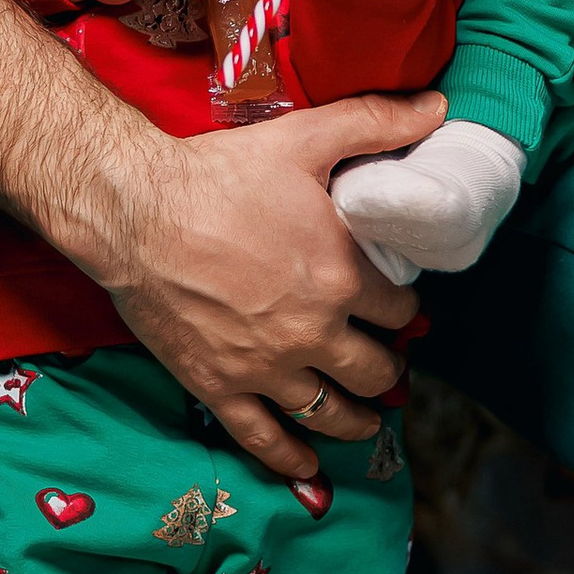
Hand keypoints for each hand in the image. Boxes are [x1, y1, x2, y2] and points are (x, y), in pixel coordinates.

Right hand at [101, 91, 444, 477]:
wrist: (135, 211)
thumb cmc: (220, 173)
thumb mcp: (306, 137)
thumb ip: (377, 122)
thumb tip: (439, 105)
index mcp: (343, 276)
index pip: (400, 308)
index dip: (404, 307)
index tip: (398, 305)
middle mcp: (314, 331)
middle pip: (374, 369)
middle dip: (387, 366)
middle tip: (386, 361)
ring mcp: (267, 367)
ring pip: (331, 413)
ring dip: (357, 418)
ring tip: (367, 416)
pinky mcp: (220, 387)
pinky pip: (265, 438)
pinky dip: (293, 459)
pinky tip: (308, 467)